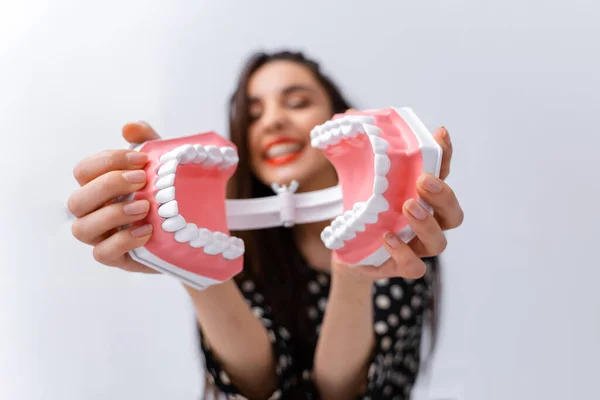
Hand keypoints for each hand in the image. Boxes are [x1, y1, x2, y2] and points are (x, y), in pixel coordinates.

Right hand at [67, 121, 160, 272]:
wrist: (193, 230)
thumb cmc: (170, 194)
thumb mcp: (164, 164)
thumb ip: (150, 141)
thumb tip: (129, 128)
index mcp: (100, 187)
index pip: (84, 170)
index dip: (108, 162)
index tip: (142, 160)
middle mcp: (94, 212)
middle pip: (77, 199)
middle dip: (108, 185)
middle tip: (142, 180)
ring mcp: (102, 237)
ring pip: (82, 228)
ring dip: (112, 214)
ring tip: (144, 208)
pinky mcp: (117, 258)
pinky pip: (103, 253)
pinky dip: (123, 241)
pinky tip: (147, 231)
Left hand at [334, 126, 462, 280]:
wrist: (345, 249)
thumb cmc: (361, 208)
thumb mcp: (357, 176)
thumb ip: (358, 147)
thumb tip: (352, 116)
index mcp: (421, 196)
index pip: (442, 174)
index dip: (445, 155)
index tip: (439, 134)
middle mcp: (426, 221)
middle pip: (453, 213)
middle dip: (444, 195)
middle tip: (424, 180)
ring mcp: (416, 246)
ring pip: (439, 241)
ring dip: (427, 223)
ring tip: (407, 207)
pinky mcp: (401, 266)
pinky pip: (414, 267)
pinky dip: (404, 254)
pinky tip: (387, 238)